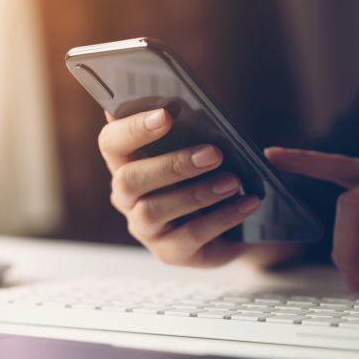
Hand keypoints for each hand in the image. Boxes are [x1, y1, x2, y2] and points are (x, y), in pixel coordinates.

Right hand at [99, 108, 265, 267]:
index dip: (133, 128)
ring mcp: (144, 228)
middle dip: (172, 164)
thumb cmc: (210, 171)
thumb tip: (183, 106)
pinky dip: (222, 217)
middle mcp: (126, 196)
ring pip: (155, 210)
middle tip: (214, 153)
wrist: (237, 220)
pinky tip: (247, 202)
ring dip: (198, 192)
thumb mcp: (203, 145)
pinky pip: (190, 235)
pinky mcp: (169, 252)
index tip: (166, 114)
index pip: (111, 142)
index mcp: (126, 161)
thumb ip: (191, 126)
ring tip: (233, 181)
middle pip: (129, 179)